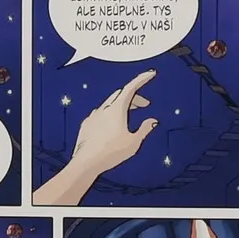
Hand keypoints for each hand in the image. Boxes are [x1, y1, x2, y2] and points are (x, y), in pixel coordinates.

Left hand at [32, 70, 157, 205]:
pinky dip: (109, 113)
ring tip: (129, 115)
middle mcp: (104, 109)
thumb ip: (145, 129)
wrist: (86, 162)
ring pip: (110, 103)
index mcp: (117, 109)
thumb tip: (152, 121)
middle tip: (144, 104)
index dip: (142, 79)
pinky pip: (100, 113)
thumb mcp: (133, 142)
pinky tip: (112, 124)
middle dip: (134, 97)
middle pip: (121, 95)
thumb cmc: (109, 153)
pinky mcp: (87, 124)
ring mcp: (94, 115)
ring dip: (122, 105)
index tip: (150, 74)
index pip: (132, 87)